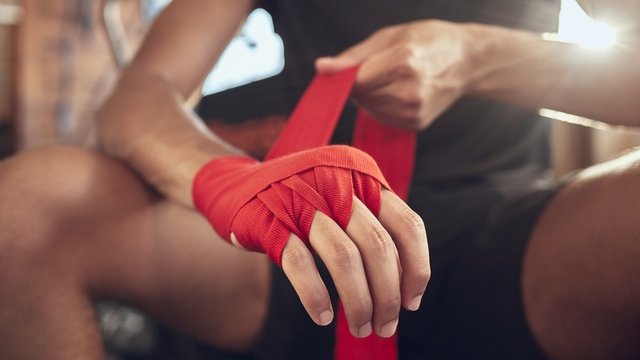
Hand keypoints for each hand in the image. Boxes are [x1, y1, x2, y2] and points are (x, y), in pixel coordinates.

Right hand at [279, 188, 428, 337]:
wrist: (238, 186)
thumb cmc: (302, 203)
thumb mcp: (342, 202)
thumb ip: (372, 231)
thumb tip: (406, 284)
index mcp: (363, 178)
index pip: (407, 225)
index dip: (417, 268)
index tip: (411, 303)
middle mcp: (337, 183)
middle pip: (378, 246)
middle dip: (387, 295)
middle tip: (385, 327)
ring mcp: (302, 201)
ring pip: (344, 257)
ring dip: (359, 302)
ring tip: (361, 328)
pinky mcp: (271, 221)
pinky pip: (300, 264)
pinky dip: (316, 296)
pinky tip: (323, 317)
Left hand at [316, 20, 474, 129]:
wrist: (468, 61)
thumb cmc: (429, 41)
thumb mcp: (390, 36)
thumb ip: (353, 57)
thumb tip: (321, 68)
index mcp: (403, 63)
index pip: (356, 82)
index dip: (345, 77)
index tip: (344, 71)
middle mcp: (409, 91)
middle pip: (361, 97)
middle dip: (360, 84)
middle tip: (380, 67)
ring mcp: (414, 110)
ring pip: (368, 109)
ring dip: (370, 96)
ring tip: (392, 78)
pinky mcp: (416, 123)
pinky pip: (382, 118)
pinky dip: (382, 106)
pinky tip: (399, 92)